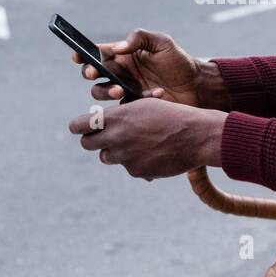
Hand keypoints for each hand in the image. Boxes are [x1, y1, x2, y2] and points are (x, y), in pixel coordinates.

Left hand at [68, 98, 225, 179]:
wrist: (196, 136)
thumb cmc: (172, 114)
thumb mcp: (144, 104)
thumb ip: (120, 114)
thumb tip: (103, 120)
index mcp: (116, 117)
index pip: (79, 125)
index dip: (79, 126)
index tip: (82, 126)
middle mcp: (116, 138)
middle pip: (87, 144)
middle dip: (93, 139)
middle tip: (104, 136)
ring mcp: (125, 157)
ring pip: (107, 157)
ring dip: (115, 151)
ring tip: (134, 142)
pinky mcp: (137, 171)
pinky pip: (128, 166)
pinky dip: (135, 161)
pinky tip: (152, 152)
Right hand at [71, 28, 227, 108]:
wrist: (198, 87)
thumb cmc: (180, 62)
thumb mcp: (163, 43)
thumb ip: (140, 38)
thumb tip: (118, 48)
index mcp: (125, 55)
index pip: (98, 53)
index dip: (84, 54)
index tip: (77, 56)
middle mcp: (122, 73)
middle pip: (95, 74)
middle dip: (91, 74)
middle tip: (94, 73)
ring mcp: (127, 91)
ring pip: (102, 92)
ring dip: (106, 90)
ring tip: (119, 89)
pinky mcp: (135, 107)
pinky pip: (124, 107)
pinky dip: (138, 100)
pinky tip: (157, 93)